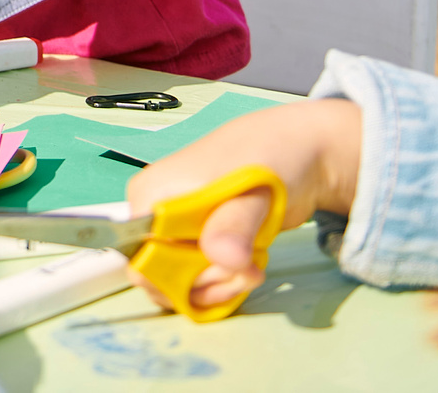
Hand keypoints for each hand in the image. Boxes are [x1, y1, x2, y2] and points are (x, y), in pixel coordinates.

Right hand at [121, 97, 363, 314]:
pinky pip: (195, 279)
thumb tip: (224, 258)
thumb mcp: (253, 190)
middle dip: (205, 285)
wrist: (297, 152)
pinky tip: (248, 268)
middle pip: (159, 276)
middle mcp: (155, 214)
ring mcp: (175, 230)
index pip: (140, 258)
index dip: (177, 277)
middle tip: (245, 272)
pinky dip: (222, 283)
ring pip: (179, 282)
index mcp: (150, 195)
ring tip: (252, 269)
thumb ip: (235, 225)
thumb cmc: (270, 158)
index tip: (222, 270)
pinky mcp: (196, 242)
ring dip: (218, 286)